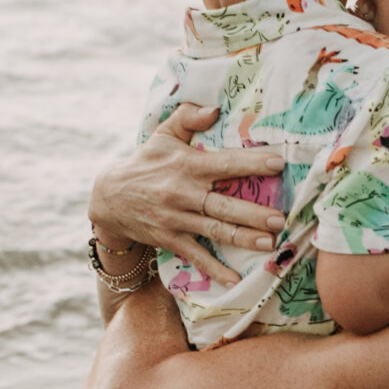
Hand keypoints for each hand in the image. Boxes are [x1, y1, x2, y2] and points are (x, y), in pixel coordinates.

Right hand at [88, 103, 286, 289]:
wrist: (109, 197)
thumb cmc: (146, 162)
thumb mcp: (163, 134)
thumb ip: (188, 117)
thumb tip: (216, 108)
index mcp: (187, 165)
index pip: (225, 163)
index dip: (251, 163)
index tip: (278, 163)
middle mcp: (183, 193)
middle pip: (223, 204)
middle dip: (252, 213)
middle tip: (279, 218)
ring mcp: (176, 219)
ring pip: (215, 230)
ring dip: (243, 239)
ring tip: (270, 244)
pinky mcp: (170, 239)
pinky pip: (196, 256)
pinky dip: (215, 270)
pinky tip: (235, 281)